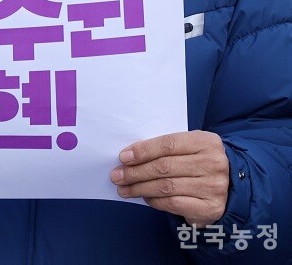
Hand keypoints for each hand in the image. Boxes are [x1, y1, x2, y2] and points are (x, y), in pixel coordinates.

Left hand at [110, 130, 229, 224]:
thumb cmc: (198, 162)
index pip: (168, 144)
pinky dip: (155, 201)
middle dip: (135, 172)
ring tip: (124, 189)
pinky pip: (174, 204)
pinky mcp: (211, 207)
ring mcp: (214, 187)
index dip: (143, 151)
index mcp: (206, 142)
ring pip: (166, 187)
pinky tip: (145, 198)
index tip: (123, 157)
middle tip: (117, 176)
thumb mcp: (188, 148)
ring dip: (140, 188)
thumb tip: (129, 157)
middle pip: (164, 167)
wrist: (230, 186)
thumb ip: (165, 149)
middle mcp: (213, 163)